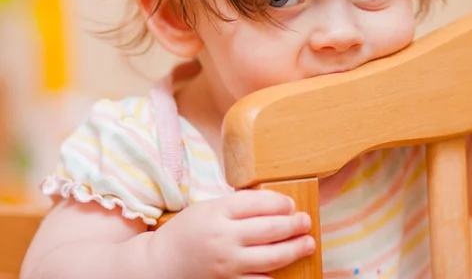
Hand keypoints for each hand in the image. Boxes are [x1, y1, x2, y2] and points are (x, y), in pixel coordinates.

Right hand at [151, 190, 314, 278]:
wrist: (161, 263)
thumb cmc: (188, 231)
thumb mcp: (209, 208)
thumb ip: (238, 205)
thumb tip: (277, 205)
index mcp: (217, 212)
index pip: (258, 203)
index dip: (281, 203)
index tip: (291, 204)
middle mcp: (223, 237)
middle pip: (270, 229)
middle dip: (295, 225)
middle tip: (306, 221)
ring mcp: (227, 263)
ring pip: (271, 257)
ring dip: (295, 249)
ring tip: (308, 243)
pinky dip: (275, 274)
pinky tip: (286, 267)